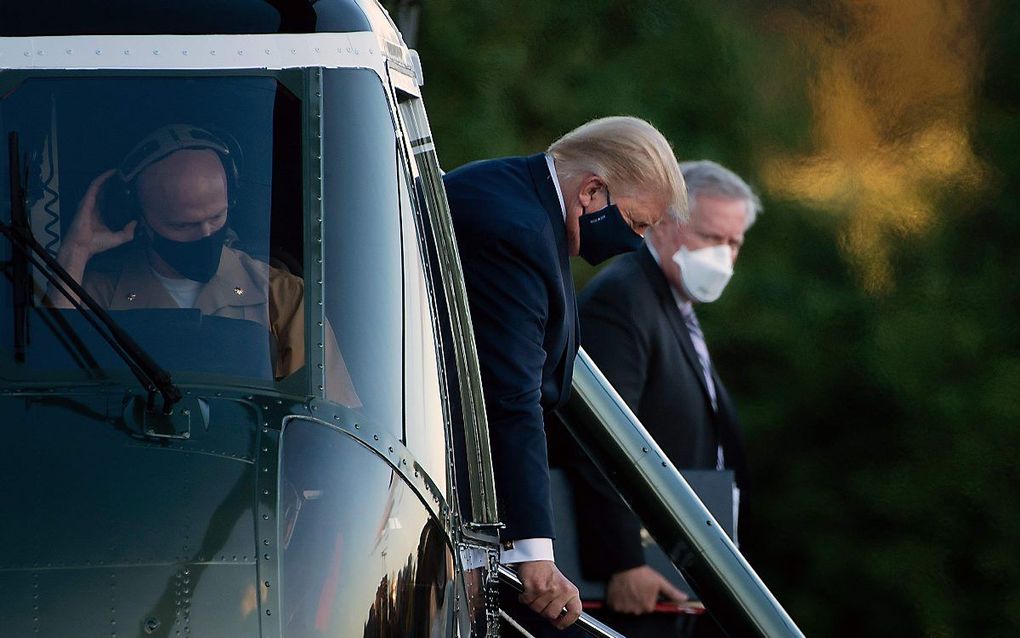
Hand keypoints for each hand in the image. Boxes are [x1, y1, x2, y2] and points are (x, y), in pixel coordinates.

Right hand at [47, 170, 136, 307]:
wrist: (82, 247)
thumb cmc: (96, 244)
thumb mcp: (118, 238)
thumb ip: (128, 232)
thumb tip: (136, 223)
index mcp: (100, 214)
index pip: (109, 198)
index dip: (116, 190)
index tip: (127, 185)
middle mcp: (95, 206)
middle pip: (104, 189)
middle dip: (113, 181)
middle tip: (125, 173)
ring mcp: (89, 202)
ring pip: (99, 184)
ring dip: (108, 176)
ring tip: (119, 170)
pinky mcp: (86, 201)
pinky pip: (94, 186)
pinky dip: (102, 178)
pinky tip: (110, 173)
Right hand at [516, 560, 581, 629]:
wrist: (536, 558)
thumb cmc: (548, 572)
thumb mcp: (563, 586)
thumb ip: (563, 602)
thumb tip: (559, 620)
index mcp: (570, 591)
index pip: (575, 612)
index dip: (567, 621)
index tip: (560, 624)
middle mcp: (561, 590)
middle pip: (551, 614)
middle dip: (543, 610)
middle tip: (542, 601)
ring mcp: (548, 589)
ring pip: (537, 609)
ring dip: (533, 603)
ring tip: (536, 592)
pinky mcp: (535, 587)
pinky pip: (527, 601)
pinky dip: (524, 598)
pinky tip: (528, 590)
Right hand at [606, 565, 687, 614]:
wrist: (625, 565)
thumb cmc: (643, 573)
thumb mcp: (660, 582)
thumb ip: (672, 592)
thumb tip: (684, 598)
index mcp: (648, 607)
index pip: (649, 607)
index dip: (647, 598)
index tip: (644, 589)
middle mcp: (636, 610)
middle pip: (637, 608)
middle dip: (637, 600)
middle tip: (635, 588)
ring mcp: (624, 608)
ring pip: (627, 607)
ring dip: (627, 601)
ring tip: (627, 588)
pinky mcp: (613, 604)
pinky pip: (616, 605)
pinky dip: (617, 600)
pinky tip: (620, 591)